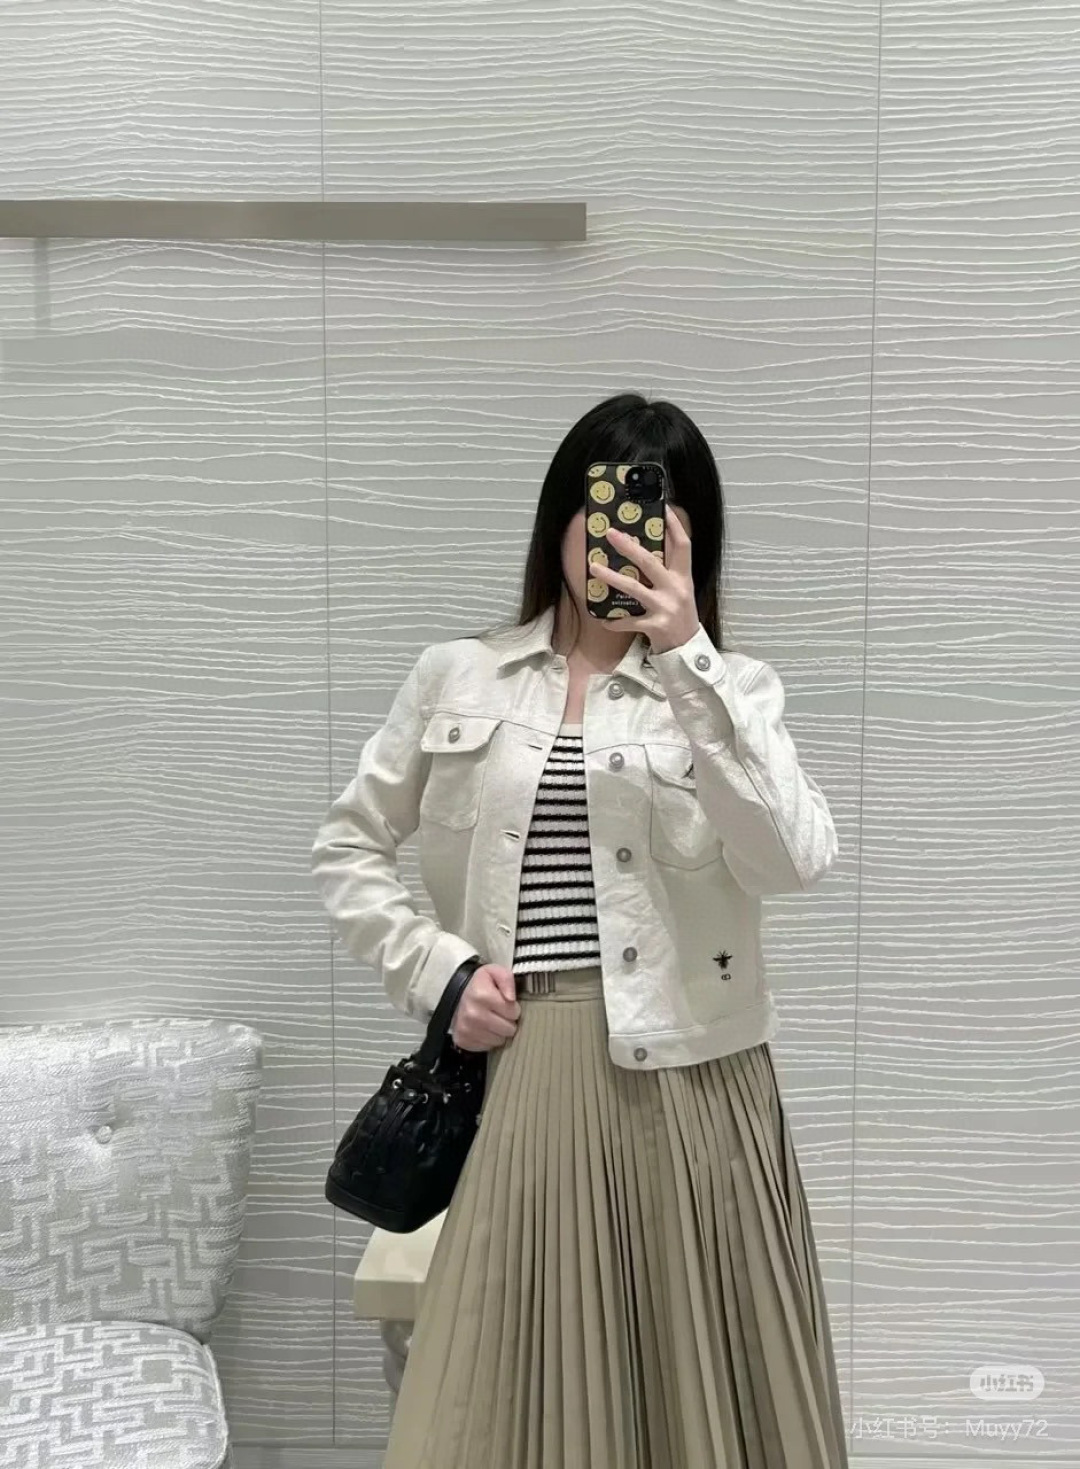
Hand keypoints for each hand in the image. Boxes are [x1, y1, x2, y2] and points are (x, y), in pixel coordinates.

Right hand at [449, 963, 520, 1051]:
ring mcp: (466, 1029)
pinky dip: (488, 1039)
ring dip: (499, 1032)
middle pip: (509, 1029)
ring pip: (499, 1040)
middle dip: (508, 1021)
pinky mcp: (463, 1041)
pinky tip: (484, 1029)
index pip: (514, 1012)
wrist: (458, 996)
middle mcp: (473, 1014)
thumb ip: (506, 979)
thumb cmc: (480, 985)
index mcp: (482, 995)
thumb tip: (511, 998)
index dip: (513, 1008)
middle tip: (500, 1014)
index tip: (506, 1004)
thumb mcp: (494, 972)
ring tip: (492, 1021)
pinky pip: (487, 1047)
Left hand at [593, 504, 700, 653]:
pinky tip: (603, 619)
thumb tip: (642, 552)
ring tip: (594, 567)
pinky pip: (629, 621)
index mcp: (683, 577)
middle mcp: (676, 589)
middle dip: (629, 546)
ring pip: (634, 588)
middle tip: (610, 533)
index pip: (683, 545)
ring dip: (611, 577)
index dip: (674, 526)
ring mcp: (666, 608)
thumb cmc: (680, 617)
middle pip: (651, 562)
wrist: (688, 650)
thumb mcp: (680, 591)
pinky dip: (614, 621)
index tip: (663, 508)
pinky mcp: (655, 627)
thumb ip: (667, 574)